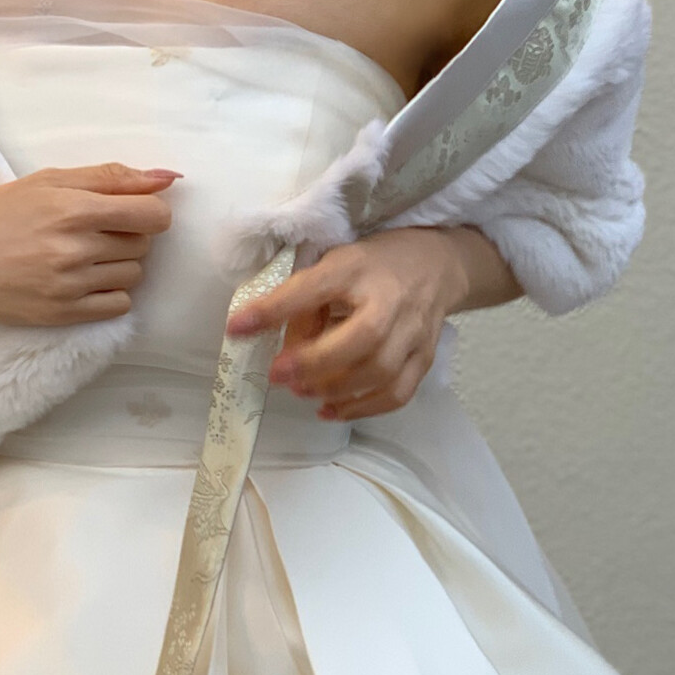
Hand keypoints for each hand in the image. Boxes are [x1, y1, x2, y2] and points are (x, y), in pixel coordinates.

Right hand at [0, 162, 179, 326]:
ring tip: (85, 255)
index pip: (152, 215)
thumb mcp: (47, 181)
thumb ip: (110, 177)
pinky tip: (86, 280)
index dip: (151, 211)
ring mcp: (69, 287)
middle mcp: (74, 250)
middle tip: (93, 230)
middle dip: (129, 234)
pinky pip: (118, 306)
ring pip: (133, 275)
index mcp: (72, 210)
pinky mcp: (63, 315)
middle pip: (143, 245)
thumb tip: (169, 177)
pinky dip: (111, 292)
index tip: (133, 210)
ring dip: (120, 263)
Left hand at [225, 227, 497, 419]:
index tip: (236, 328)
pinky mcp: (425, 357)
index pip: (314, 287)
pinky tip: (330, 410)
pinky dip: (362, 409)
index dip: (273, 309)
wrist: (438, 264)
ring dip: (336, 390)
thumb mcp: (334, 264)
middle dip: (314, 363)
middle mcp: (391, 299)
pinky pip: (397, 393)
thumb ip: (302, 299)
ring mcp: (413, 331)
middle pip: (361, 339)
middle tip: (277, 375)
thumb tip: (267, 337)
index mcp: (358, 267)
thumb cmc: (373, 266)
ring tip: (302, 392)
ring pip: (380, 372)